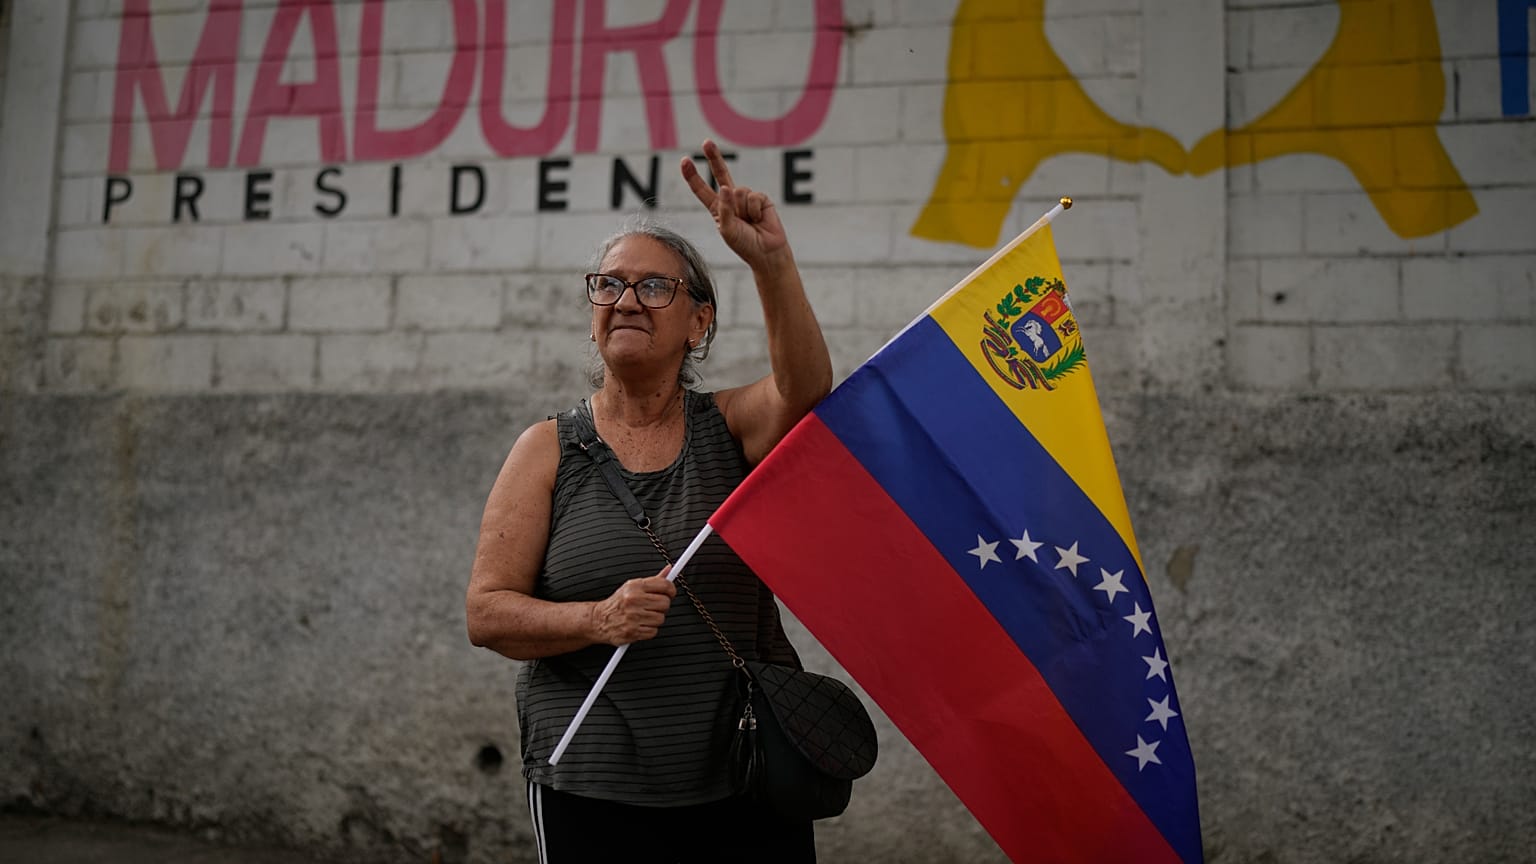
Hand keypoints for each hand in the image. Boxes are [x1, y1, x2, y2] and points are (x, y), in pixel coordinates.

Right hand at [590, 569, 676, 645]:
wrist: (599, 620)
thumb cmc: (618, 603)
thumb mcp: (632, 587)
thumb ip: (653, 580)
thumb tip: (668, 570)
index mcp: (635, 586)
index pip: (664, 585)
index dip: (671, 590)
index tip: (670, 593)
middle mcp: (633, 600)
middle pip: (665, 603)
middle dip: (662, 606)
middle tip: (653, 607)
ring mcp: (633, 616)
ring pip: (661, 618)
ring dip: (655, 619)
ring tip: (644, 617)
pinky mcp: (632, 631)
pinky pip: (653, 631)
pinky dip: (649, 630)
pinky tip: (640, 625)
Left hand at [681, 139, 788, 270]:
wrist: (767, 252)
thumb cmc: (745, 244)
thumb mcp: (727, 230)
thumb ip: (724, 210)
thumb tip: (726, 187)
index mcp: (717, 208)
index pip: (702, 189)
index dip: (693, 176)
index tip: (685, 161)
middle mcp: (731, 200)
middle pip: (720, 174)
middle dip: (714, 157)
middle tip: (706, 142)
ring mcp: (746, 198)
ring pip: (738, 191)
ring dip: (742, 209)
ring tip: (750, 222)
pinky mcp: (761, 198)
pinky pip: (753, 196)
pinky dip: (754, 209)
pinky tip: (759, 219)